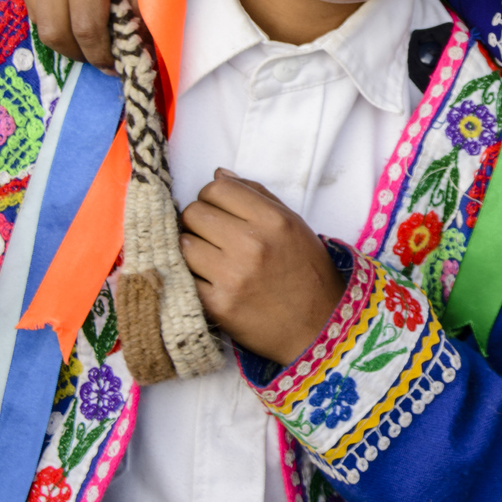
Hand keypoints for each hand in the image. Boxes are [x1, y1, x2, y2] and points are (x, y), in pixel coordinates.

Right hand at [15, 0, 151, 69]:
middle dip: (78, 50)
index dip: (100, 55)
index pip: (84, 28)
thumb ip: (137, 16)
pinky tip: (76, 5)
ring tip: (90, 34)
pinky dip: (52, 7)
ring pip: (37, 12)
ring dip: (63, 31)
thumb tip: (130, 58)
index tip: (116, 67)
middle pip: (52, 27)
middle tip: (101, 58)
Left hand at [181, 170, 343, 365]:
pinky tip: (208, 279)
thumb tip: (220, 175)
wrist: (319, 326)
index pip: (216, 189)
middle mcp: (252, 244)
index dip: (212, 197)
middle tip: (212, 235)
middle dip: (198, 221)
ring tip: (210, 258)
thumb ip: (258, 197)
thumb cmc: (307, 273)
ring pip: (182, 243)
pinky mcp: (217, 304)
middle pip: (193, 213)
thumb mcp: (295, 226)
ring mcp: (232, 275)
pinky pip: (183, 276)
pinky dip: (190, 276)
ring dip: (191, 248)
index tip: (219, 211)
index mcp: (273, 221)